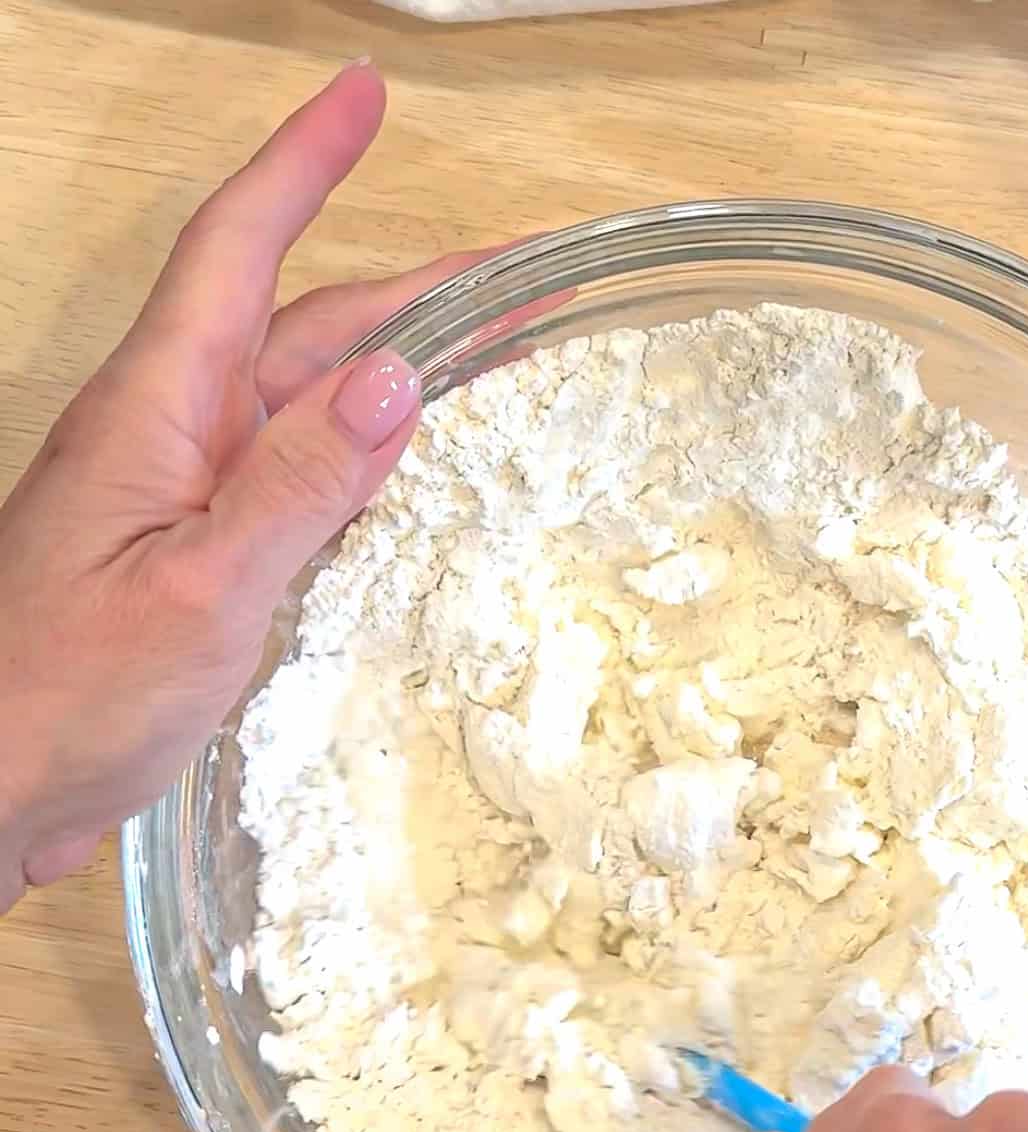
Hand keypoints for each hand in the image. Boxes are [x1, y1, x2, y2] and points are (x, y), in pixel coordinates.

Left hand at [0, 64, 491, 909]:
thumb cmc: (65, 697)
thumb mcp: (203, 591)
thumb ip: (299, 484)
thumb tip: (396, 381)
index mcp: (157, 411)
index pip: (238, 248)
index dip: (303, 163)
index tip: (363, 94)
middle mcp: (166, 432)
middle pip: (296, 323)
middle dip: (410, 285)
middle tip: (519, 274)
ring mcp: (175, 492)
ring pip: (298, 400)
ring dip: (391, 368)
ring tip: (488, 353)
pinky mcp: (186, 550)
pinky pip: (284, 473)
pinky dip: (352, 453)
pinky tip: (395, 465)